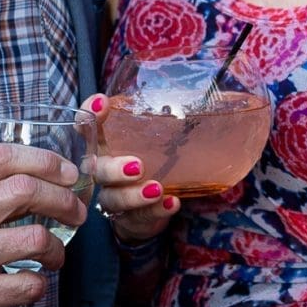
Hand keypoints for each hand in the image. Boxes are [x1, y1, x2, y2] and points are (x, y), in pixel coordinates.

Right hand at [0, 143, 87, 306]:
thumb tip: (33, 179)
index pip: (1, 157)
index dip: (44, 159)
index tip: (66, 171)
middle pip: (27, 191)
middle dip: (64, 200)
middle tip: (76, 212)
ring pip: (36, 239)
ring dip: (58, 249)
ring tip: (56, 256)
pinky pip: (29, 284)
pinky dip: (40, 283)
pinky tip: (33, 282)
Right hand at [87, 95, 179, 245]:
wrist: (156, 204)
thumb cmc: (157, 160)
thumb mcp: (163, 135)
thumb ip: (175, 115)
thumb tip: (219, 86)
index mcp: (108, 143)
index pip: (87, 126)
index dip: (88, 115)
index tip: (102, 103)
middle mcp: (104, 170)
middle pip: (96, 169)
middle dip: (113, 168)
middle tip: (137, 165)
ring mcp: (114, 197)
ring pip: (113, 199)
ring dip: (134, 195)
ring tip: (157, 189)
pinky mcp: (130, 220)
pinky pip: (137, 219)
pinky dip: (155, 212)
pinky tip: (172, 203)